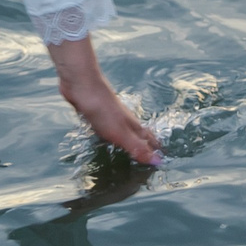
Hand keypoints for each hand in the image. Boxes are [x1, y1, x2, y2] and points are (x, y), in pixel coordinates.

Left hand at [47, 35, 163, 165]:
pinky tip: (104, 136)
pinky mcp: (95, 113)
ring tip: (130, 148)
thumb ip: (137, 147)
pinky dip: (109, 134)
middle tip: (149, 155)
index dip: (155, 149)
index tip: (162, 160)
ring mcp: (110, 115)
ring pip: (122, 130)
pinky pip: (106, 127)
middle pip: (137, 134)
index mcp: (132, 125)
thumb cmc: (103, 110)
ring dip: (128, 139)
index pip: (148, 139)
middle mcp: (124, 120)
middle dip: (144, 144)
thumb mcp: (121, 132)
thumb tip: (159, 162)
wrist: (82, 84)